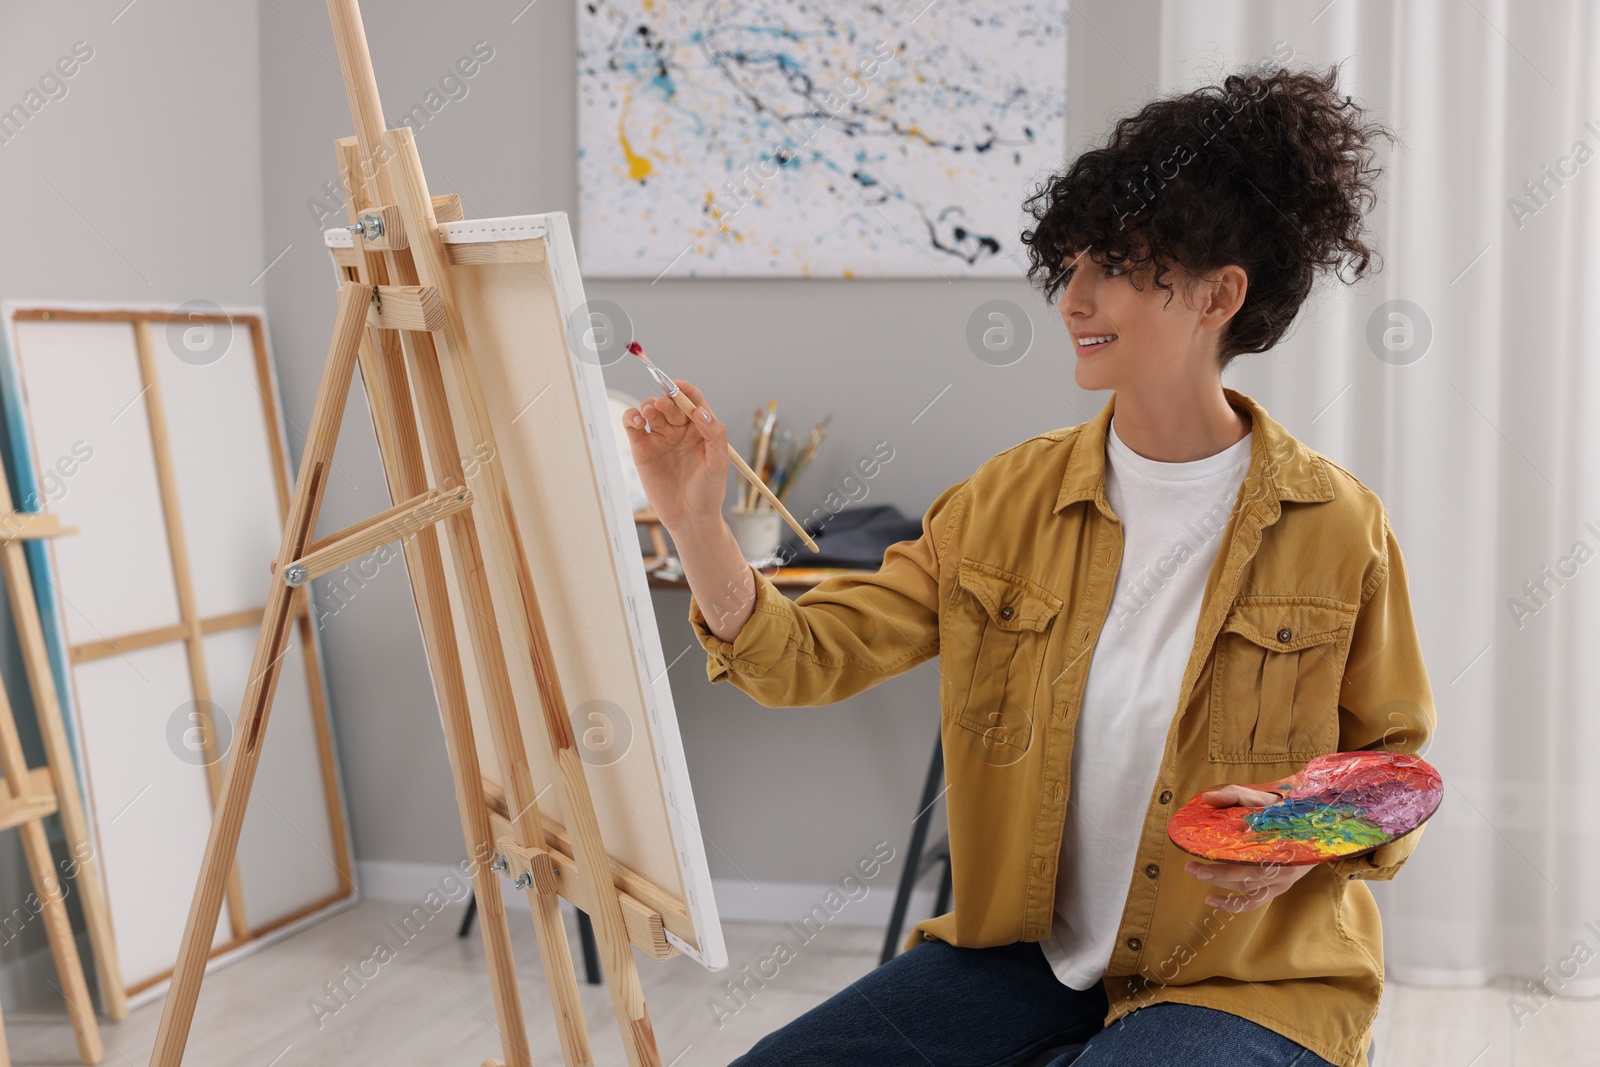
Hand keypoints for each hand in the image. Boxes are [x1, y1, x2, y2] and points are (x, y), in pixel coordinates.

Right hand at [621, 380, 728, 531]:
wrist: (690, 518)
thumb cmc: (709, 491)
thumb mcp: (719, 462)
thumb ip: (714, 433)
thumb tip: (700, 411)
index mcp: (701, 428)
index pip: (693, 400)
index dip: (684, 389)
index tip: (677, 386)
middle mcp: (680, 429)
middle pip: (669, 402)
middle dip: (665, 399)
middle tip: (664, 406)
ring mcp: (660, 437)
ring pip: (650, 410)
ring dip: (648, 405)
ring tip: (649, 413)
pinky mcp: (642, 448)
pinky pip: (633, 426)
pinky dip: (631, 417)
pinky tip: (636, 421)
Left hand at [1182, 783, 1312, 911]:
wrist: (1320, 823)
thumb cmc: (1288, 809)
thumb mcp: (1264, 798)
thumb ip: (1235, 795)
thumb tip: (1208, 799)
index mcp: (1279, 844)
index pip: (1246, 858)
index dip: (1220, 862)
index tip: (1197, 857)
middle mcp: (1284, 867)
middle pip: (1245, 877)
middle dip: (1214, 874)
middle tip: (1190, 868)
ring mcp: (1283, 880)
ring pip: (1248, 892)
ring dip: (1222, 890)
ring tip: (1197, 880)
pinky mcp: (1280, 888)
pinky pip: (1256, 902)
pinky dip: (1235, 905)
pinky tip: (1213, 901)